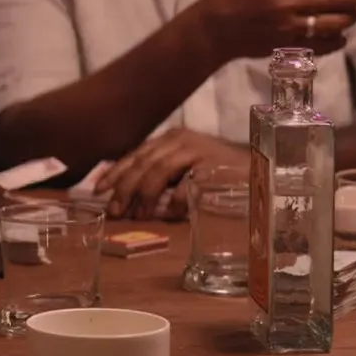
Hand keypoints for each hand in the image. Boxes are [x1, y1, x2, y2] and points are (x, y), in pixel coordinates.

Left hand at [96, 128, 247, 219]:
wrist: (259, 170)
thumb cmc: (217, 174)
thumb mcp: (183, 170)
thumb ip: (159, 177)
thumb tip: (126, 197)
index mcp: (170, 139)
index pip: (135, 155)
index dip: (115, 173)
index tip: (97, 191)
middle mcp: (180, 140)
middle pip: (143, 163)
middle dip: (124, 188)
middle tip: (114, 211)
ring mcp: (197, 150)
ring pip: (159, 172)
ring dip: (145, 197)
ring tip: (138, 216)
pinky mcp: (212, 165)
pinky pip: (186, 185)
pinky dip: (175, 202)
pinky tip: (170, 216)